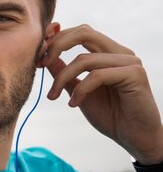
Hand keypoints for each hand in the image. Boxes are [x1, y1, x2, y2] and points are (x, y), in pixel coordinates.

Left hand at [41, 24, 162, 164]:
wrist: (134, 138)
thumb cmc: (110, 115)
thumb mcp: (78, 91)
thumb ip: (64, 73)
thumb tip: (44, 58)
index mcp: (108, 53)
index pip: (80, 32)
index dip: (56, 38)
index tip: (37, 57)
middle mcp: (120, 52)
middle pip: (83, 32)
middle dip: (56, 46)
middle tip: (40, 64)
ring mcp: (130, 61)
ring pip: (84, 59)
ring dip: (62, 78)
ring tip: (53, 96)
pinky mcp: (135, 75)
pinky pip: (97, 75)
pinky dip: (80, 90)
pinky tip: (74, 104)